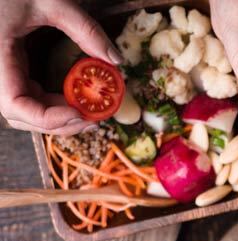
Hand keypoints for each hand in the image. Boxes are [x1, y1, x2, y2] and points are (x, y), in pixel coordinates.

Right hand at [0, 0, 121, 133]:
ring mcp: (1, 72)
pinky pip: (27, 98)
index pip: (13, 104)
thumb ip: (85, 29)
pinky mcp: (9, 70)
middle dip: (58, 123)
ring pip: (23, 111)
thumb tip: (116, 60)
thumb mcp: (52, 1)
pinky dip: (51, 105)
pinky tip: (76, 102)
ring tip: (90, 113)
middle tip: (95, 119)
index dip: (47, 117)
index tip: (81, 114)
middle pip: (19, 115)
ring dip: (57, 118)